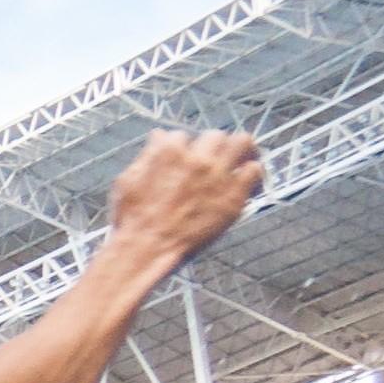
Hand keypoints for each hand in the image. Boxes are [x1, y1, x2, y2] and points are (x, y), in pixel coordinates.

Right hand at [104, 128, 262, 273]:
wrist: (148, 247)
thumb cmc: (134, 218)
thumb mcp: (128, 180)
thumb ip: (147, 155)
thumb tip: (158, 136)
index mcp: (169, 151)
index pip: (182, 136)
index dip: (183, 148)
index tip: (185, 158)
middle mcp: (197, 158)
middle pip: (215, 135)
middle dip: (211, 146)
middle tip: (214, 158)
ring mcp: (218, 175)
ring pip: (242, 142)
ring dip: (241, 149)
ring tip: (241, 158)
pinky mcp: (234, 195)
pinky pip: (255, 170)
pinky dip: (253, 172)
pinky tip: (249, 181)